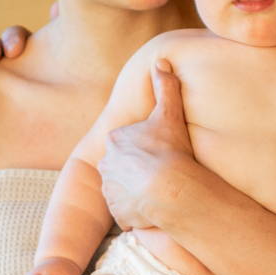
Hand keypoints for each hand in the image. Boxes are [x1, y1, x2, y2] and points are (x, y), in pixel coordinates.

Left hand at [97, 58, 193, 229]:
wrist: (168, 188)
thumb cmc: (169, 150)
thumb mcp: (169, 113)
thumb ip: (165, 86)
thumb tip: (161, 61)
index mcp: (115, 141)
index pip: (126, 143)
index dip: (143, 148)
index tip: (158, 153)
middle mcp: (106, 165)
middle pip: (121, 166)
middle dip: (136, 170)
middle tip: (159, 173)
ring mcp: (110, 191)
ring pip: (122, 190)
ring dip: (135, 192)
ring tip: (157, 193)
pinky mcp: (118, 213)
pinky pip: (127, 213)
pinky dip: (138, 212)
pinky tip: (154, 209)